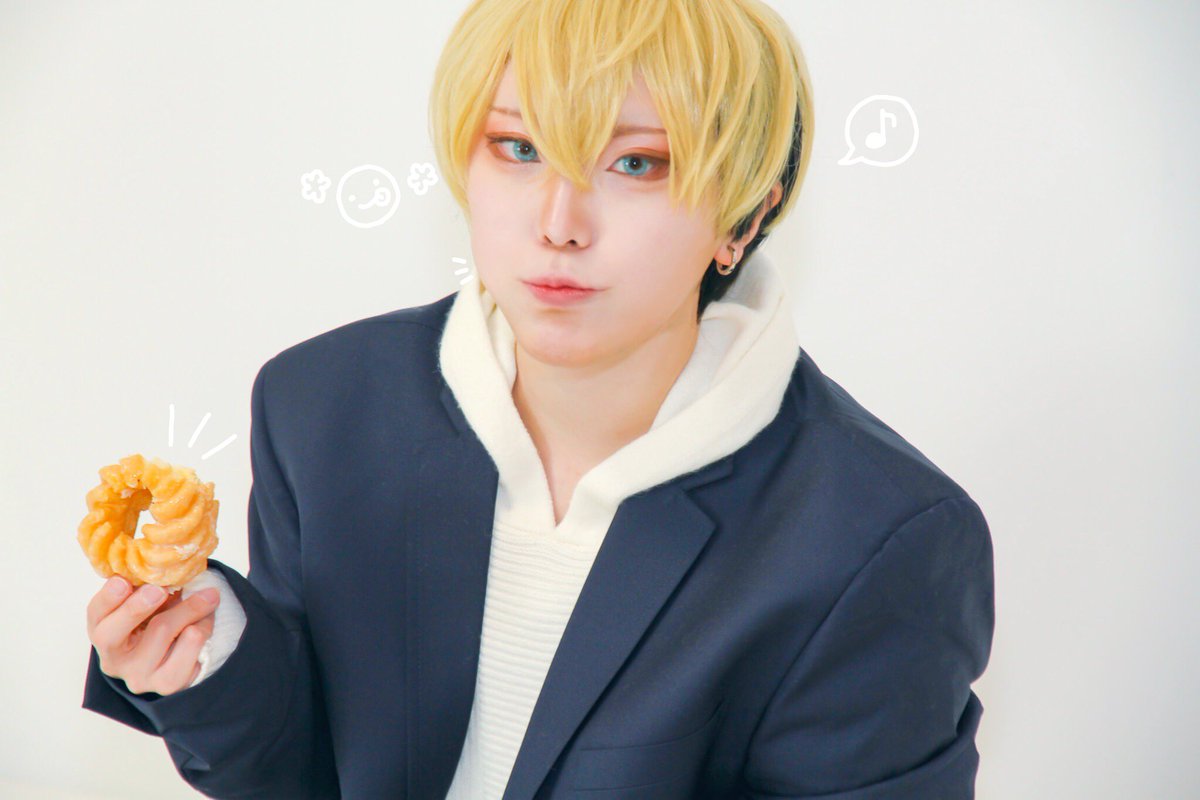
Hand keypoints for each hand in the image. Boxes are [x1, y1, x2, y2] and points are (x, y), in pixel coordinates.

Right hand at [87, 575, 220, 695]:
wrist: (176, 658)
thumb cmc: (156, 622)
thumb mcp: (145, 603)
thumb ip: (145, 587)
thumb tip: (164, 569)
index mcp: (102, 632)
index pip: (95, 615)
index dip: (107, 598)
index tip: (122, 581)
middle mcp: (114, 660)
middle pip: (116, 633)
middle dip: (137, 607)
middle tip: (159, 588)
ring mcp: (139, 676)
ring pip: (163, 632)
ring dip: (190, 608)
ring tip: (208, 597)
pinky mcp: (167, 684)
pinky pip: (191, 648)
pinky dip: (204, 626)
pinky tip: (206, 621)